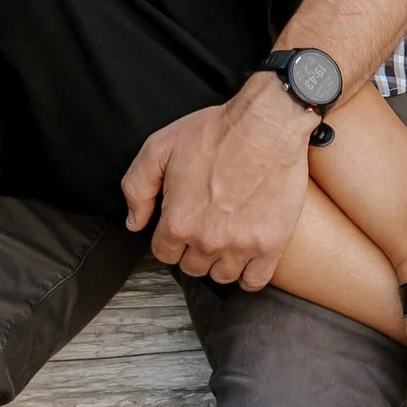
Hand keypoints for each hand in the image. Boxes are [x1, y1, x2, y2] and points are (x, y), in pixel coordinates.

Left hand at [122, 75, 312, 289]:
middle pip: (191, 266)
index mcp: (179, 221)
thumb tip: (134, 223)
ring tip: (225, 237)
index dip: (169, 237)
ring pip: (221, 275)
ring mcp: (242, 246)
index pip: (163, 252)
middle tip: (204, 224)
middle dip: (192, 249)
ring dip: (219, 261)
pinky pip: (254, 280)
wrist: (267, 125)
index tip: (180, 223)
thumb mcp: (159, 148)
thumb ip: (137, 188)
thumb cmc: (215, 132)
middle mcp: (208, 240)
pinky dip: (248, 273)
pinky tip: (246, 255)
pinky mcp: (272, 245)